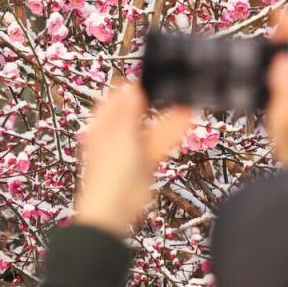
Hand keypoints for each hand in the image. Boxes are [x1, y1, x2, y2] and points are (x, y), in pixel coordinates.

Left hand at [74, 84, 192, 237]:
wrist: (114, 209)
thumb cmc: (109, 175)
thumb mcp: (120, 135)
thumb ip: (128, 111)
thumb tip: (130, 87)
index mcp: (103, 126)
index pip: (115, 100)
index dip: (130, 88)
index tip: (148, 76)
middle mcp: (115, 136)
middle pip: (135, 112)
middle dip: (152, 101)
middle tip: (170, 86)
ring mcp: (131, 150)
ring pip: (150, 128)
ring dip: (166, 116)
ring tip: (184, 101)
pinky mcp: (144, 163)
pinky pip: (158, 143)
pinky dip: (171, 132)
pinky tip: (185, 121)